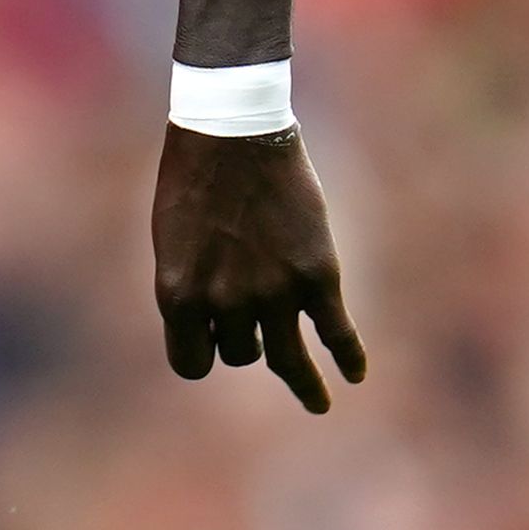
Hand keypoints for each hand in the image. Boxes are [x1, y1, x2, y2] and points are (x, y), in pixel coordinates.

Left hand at [152, 126, 366, 413]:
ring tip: (316, 400)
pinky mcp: (317, 275)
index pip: (193, 363)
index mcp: (178, 296)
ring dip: (300, 380)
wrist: (233, 129)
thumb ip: (192, 288)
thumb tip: (212, 327)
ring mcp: (273, 292)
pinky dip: (348, 358)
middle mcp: (225, 303)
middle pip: (240, 354)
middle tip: (256, 329)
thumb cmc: (193, 179)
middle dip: (245, 341)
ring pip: (286, 360)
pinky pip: (337, 333)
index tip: (213, 347)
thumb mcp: (173, 241)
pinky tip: (355, 374)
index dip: (204, 354)